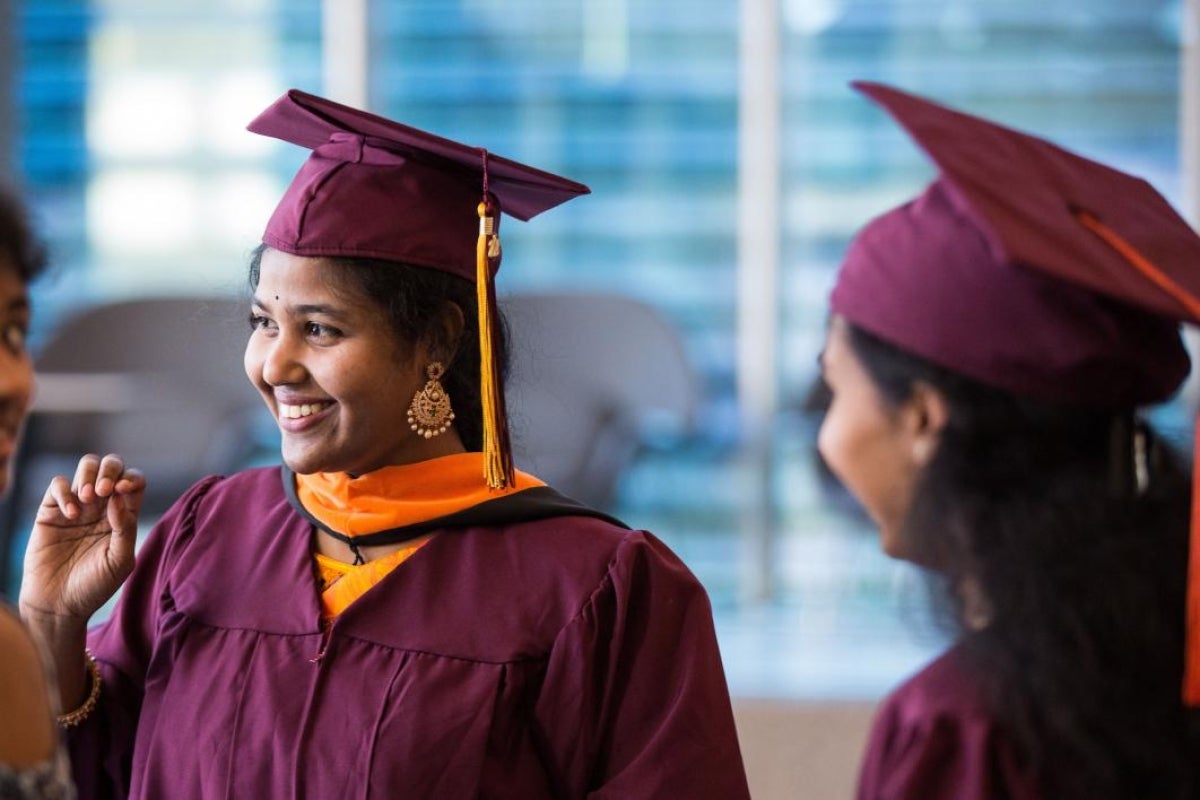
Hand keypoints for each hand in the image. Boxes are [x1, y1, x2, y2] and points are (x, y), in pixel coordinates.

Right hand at [19, 453, 145, 623]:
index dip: (131, 478)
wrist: (58, 604)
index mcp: (123, 515)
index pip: (133, 481)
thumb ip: (125, 527)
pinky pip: (57, 485)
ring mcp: (76, 506)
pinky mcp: (50, 511)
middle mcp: (102, 506)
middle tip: (103, 491)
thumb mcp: (120, 560)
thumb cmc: (94, 585)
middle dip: (110, 470)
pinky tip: (70, 514)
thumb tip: (119, 495)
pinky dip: (64, 492)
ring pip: (86, 467)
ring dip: (89, 474)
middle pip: (111, 466)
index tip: (123, 490)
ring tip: (88, 498)